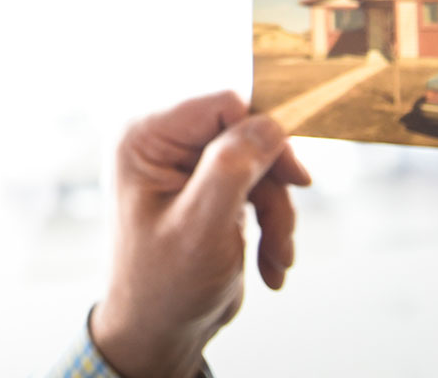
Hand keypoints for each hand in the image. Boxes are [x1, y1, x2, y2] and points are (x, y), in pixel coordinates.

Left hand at [89, 91, 310, 377]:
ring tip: (276, 258)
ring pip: (260, 164)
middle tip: (282, 231)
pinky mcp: (208, 187)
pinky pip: (258, 188)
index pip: (222, 105)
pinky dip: (272, 225)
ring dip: (278, 213)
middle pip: (246, 134)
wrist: (159, 333)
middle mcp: (162, 142)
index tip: (292, 178)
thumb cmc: (163, 286)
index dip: (263, 135)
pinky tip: (270, 264)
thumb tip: (270, 124)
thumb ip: (231, 168)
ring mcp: (186, 165)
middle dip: (272, 187)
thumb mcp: (201, 227)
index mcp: (145, 137)